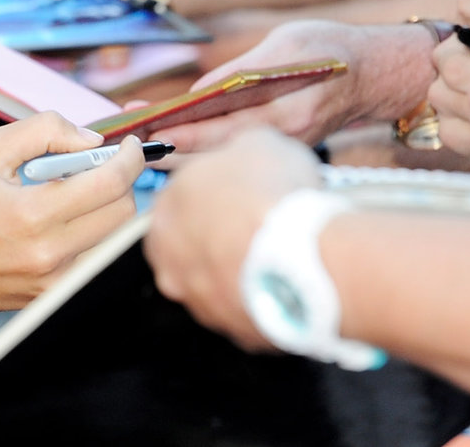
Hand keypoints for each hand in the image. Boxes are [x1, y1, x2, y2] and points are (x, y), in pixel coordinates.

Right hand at [0, 112, 145, 312]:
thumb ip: (45, 130)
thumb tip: (91, 139)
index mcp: (33, 212)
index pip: (110, 182)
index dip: (131, 157)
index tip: (130, 146)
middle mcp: (49, 252)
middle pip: (124, 213)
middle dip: (122, 182)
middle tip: (99, 168)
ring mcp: (53, 280)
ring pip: (115, 240)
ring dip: (111, 211)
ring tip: (80, 196)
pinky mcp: (51, 296)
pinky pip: (94, 262)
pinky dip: (94, 238)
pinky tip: (67, 223)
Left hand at [147, 129, 323, 349]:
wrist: (303, 257)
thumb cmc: (272, 195)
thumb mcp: (257, 141)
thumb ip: (237, 150)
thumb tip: (242, 155)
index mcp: (166, 207)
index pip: (184, 196)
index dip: (216, 191)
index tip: (242, 191)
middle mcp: (169, 258)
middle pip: (192, 240)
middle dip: (219, 232)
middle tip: (257, 221)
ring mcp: (196, 299)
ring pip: (214, 278)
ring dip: (237, 266)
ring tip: (276, 252)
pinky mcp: (228, 328)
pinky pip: (243, 306)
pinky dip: (259, 293)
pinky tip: (284, 277)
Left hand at [156, 20, 433, 152]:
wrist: (380, 72)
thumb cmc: (334, 51)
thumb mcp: (285, 45)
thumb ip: (241, 71)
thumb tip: (198, 95)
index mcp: (288, 116)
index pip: (221, 132)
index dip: (179, 134)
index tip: (143, 131)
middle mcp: (286, 141)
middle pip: (216, 156)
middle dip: (169, 148)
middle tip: (127, 138)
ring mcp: (285, 151)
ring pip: (226, 159)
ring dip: (183, 149)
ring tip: (140, 134)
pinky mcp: (285, 150)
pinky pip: (239, 154)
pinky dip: (207, 148)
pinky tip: (178, 136)